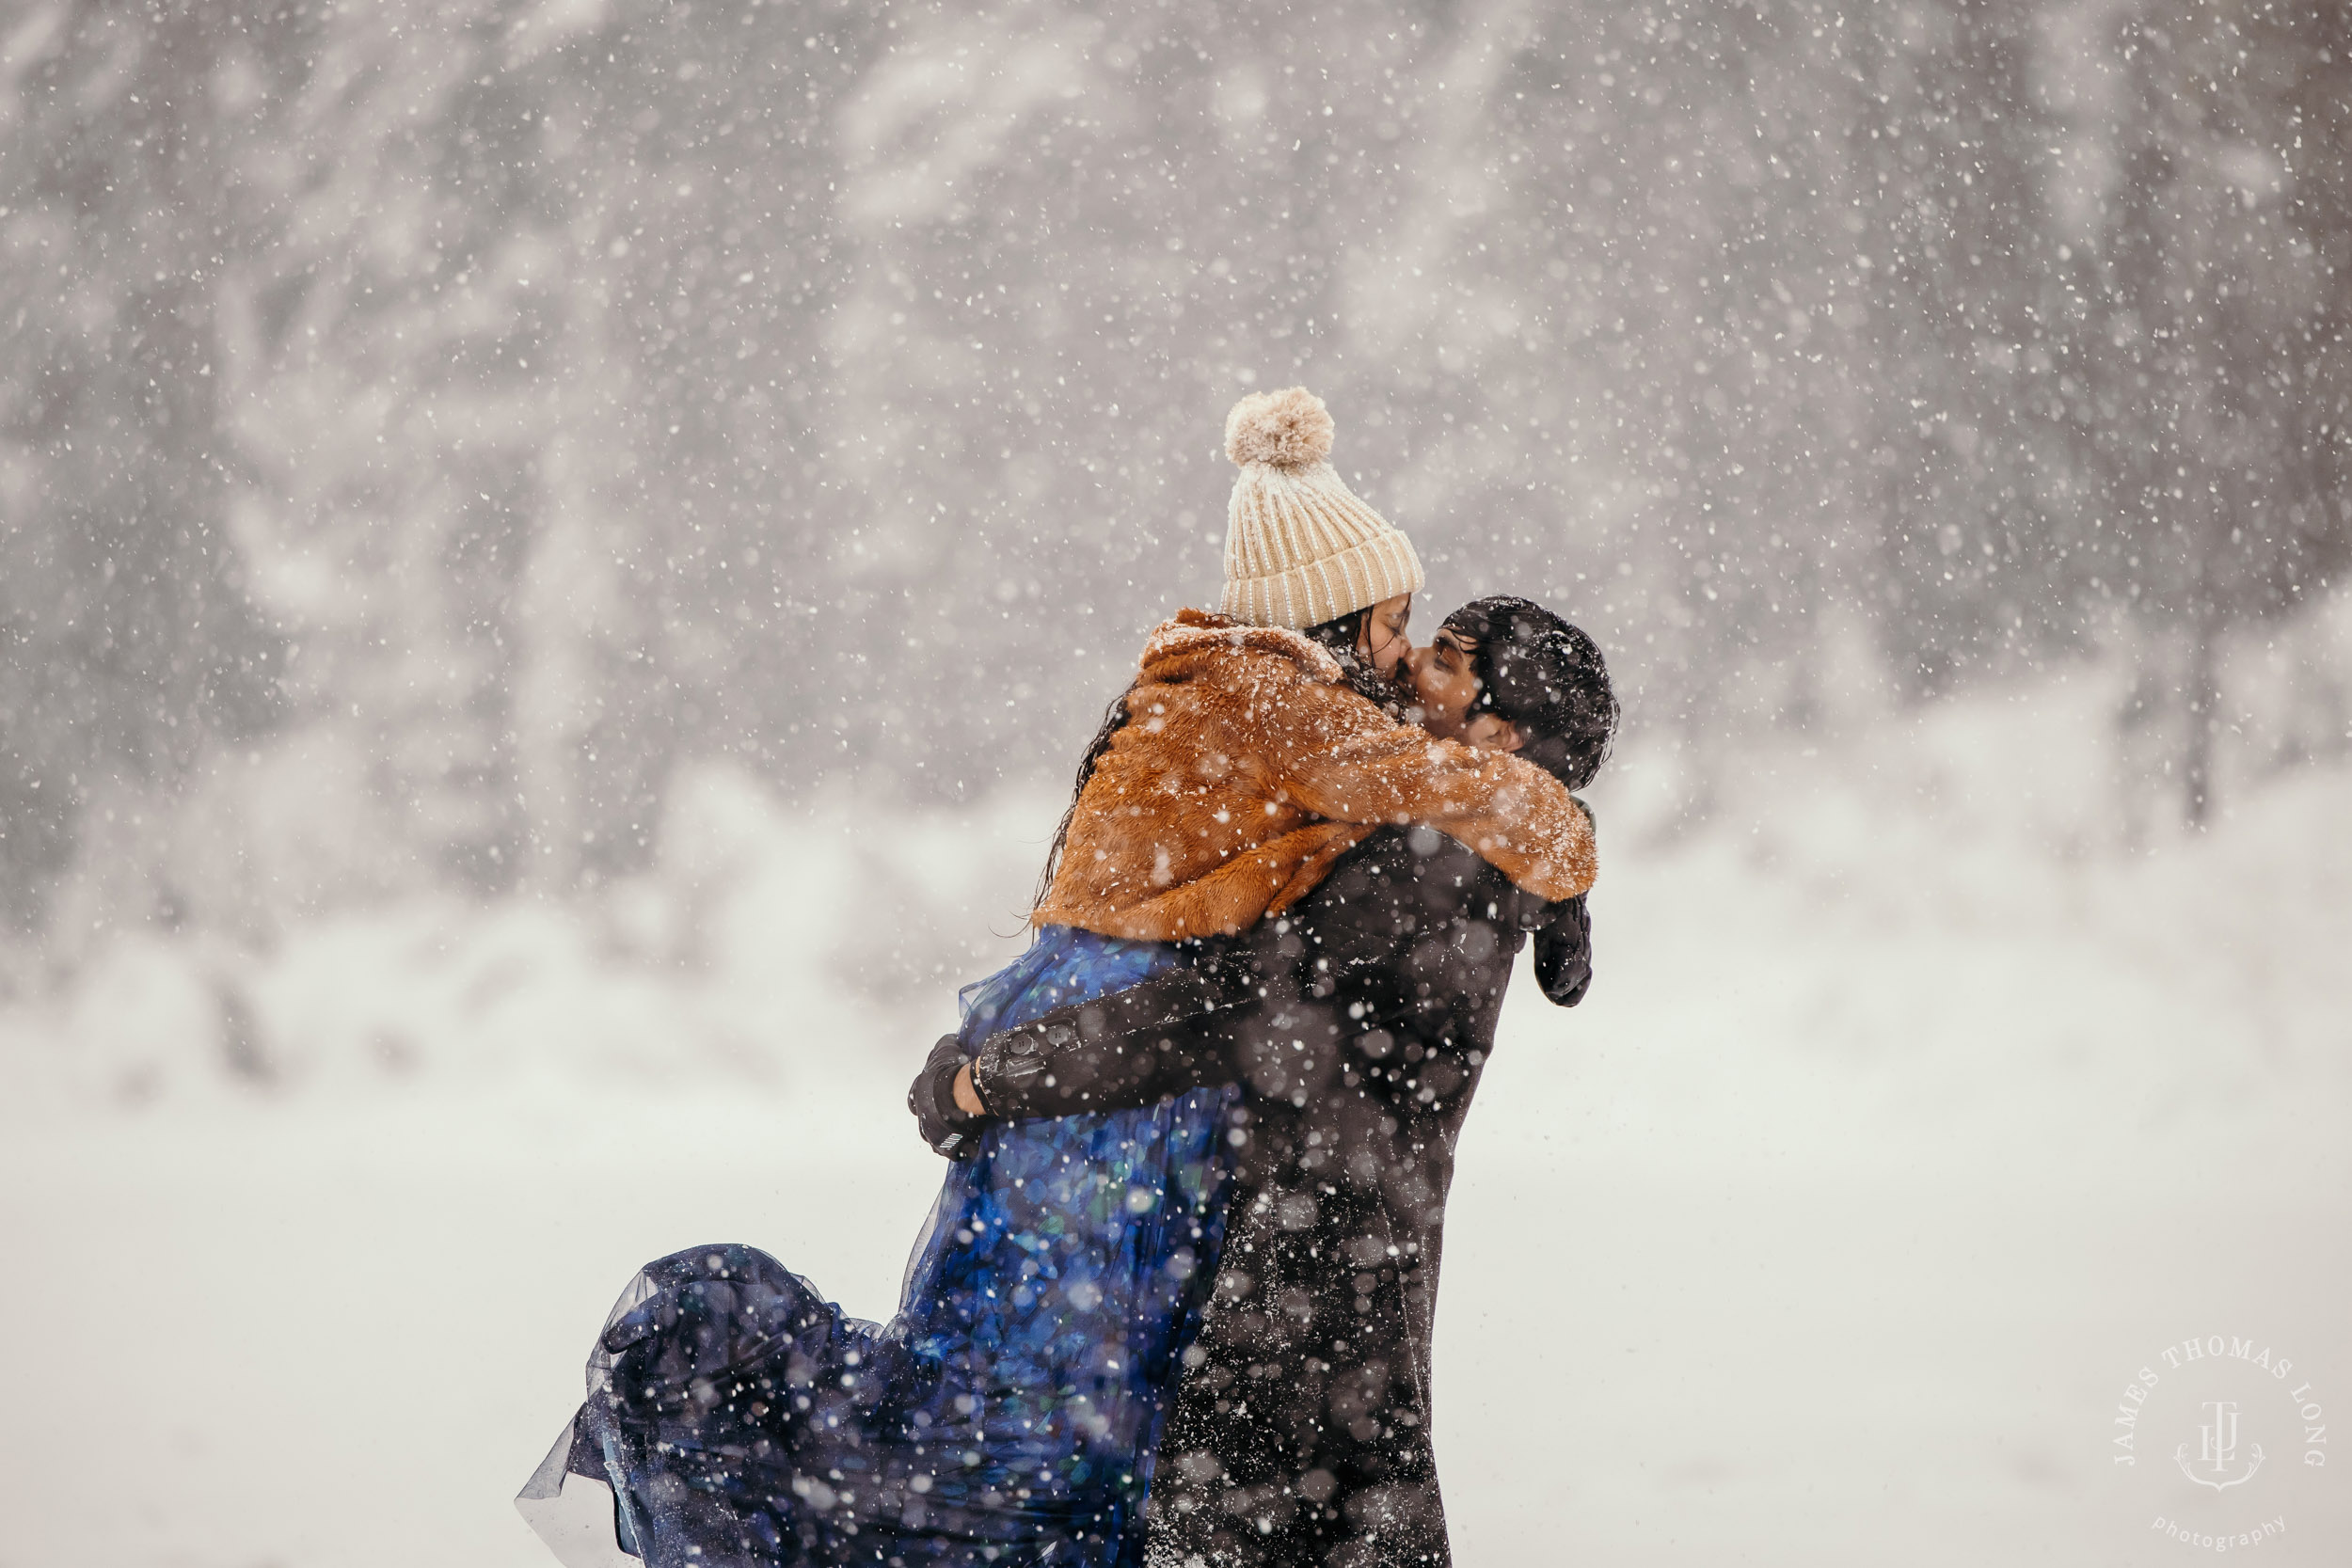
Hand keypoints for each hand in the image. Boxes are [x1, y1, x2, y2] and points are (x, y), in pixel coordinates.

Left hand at [908, 1033, 982, 1159]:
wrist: (958, 1094)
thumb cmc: (949, 1071)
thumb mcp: (946, 1049)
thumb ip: (947, 1045)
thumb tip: (951, 1038)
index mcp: (918, 1095)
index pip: (913, 1100)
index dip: (922, 1100)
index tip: (933, 1099)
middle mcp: (922, 1117)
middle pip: (926, 1123)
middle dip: (936, 1121)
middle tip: (950, 1118)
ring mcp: (932, 1134)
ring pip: (938, 1139)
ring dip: (948, 1137)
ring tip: (962, 1135)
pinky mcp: (946, 1146)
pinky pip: (953, 1151)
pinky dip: (960, 1150)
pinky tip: (970, 1147)